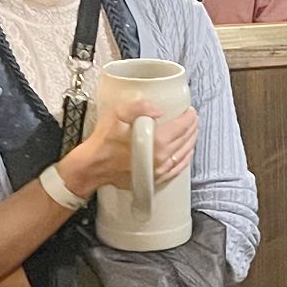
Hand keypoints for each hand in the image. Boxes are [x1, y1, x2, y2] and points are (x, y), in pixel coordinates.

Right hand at [61, 98, 198, 198]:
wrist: (94, 166)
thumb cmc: (104, 141)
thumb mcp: (117, 115)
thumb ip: (138, 107)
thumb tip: (158, 109)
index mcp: (156, 141)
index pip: (181, 126)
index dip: (189, 117)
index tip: (190, 110)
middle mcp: (161, 157)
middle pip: (186, 139)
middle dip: (192, 127)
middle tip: (193, 118)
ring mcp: (160, 170)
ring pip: (184, 154)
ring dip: (191, 141)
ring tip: (192, 131)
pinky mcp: (156, 179)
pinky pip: (177, 169)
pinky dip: (185, 158)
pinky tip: (186, 152)